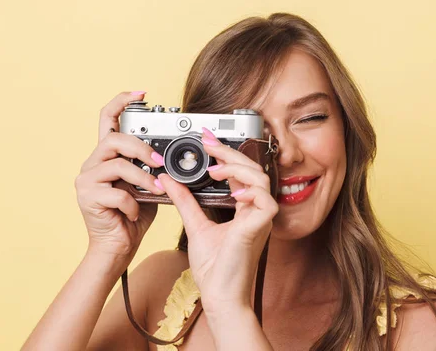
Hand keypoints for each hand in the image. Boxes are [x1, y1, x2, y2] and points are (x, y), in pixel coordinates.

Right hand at [75, 91, 166, 260]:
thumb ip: (152, 169)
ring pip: (117, 165)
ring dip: (143, 178)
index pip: (107, 119)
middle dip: (141, 148)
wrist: (116, 248)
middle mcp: (92, 163)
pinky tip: (136, 213)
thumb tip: (173, 156)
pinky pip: (117, 193)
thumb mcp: (147, 186)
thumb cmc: (132, 216)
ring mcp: (86, 180)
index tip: (141, 93)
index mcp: (107, 157)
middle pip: (113, 139)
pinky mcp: (87, 197)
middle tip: (158, 162)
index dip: (121, 102)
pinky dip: (133, 204)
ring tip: (156, 191)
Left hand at [156, 128, 278, 315]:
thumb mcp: (195, 225)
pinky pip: (266, 201)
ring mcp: (261, 219)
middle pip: (252, 170)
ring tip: (215, 168)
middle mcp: (255, 211)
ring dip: (238, 168)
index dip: (225, 153)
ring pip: (262, 179)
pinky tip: (233, 191)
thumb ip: (185, 201)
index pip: (239, 173)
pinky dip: (251, 191)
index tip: (207, 139)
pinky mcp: (261, 228)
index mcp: (244, 209)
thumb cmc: (214, 268)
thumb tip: (169, 180)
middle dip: (230, 152)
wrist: (219, 296)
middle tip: (208, 142)